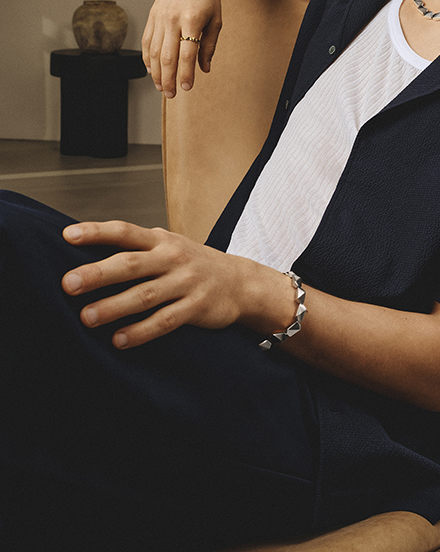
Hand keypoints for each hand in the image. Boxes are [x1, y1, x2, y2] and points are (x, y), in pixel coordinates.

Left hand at [61, 221, 254, 348]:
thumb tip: (86, 257)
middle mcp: (172, 258)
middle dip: (98, 274)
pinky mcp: (196, 307)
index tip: (68, 236)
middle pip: (131, 264)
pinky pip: (165, 320)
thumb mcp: (168, 246)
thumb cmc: (191, 264)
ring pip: (145, 295)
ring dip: (114, 306)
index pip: (124, 232)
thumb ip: (136, 249)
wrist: (239, 282)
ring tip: (86, 317)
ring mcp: (185, 282)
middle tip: (69, 283)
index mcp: (161, 240)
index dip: (96, 232)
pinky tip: (119, 339)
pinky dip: (141, 331)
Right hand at [141, 0, 222, 97]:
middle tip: (171, 94)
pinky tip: (152, 70)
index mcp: (192, 20)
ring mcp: (160, 16)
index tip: (187, 88)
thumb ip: (209, 46)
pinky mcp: (152, 15)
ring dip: (156, 72)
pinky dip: (147, 58)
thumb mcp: (216, 21)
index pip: (186, 54)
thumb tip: (204, 69)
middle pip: (166, 56)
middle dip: (168, 79)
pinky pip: (147, 41)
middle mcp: (173, 18)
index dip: (185, 74)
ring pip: (153, 51)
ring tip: (161, 86)